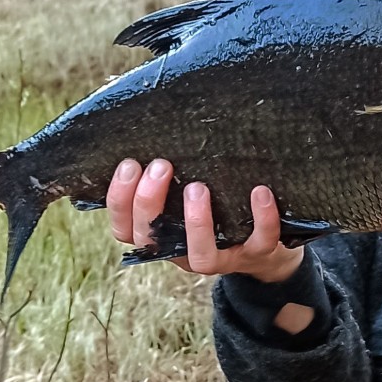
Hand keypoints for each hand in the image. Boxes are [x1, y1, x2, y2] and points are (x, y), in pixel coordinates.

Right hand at [106, 158, 302, 283]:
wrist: (261, 246)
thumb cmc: (212, 207)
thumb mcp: (182, 193)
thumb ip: (166, 174)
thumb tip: (149, 125)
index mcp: (159, 236)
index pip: (124, 228)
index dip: (120, 200)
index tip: (129, 164)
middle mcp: (182, 252)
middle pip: (152, 239)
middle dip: (150, 202)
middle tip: (161, 166)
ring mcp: (220, 256)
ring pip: (200, 256)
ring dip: (197, 222)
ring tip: (198, 187)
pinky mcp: (256, 254)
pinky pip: (259, 242)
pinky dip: (261, 218)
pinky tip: (259, 190)